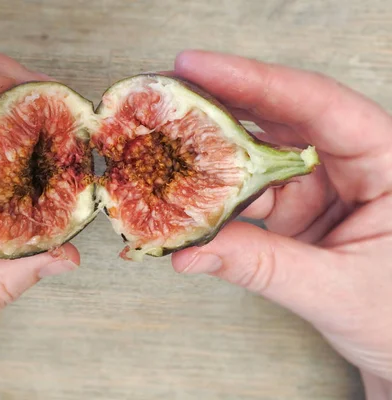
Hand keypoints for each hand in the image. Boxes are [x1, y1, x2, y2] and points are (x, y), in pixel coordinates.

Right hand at [171, 50, 391, 398]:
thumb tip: (191, 251)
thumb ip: (262, 267)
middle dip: (222, 100)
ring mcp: (320, 184)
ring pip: (258, 153)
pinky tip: (184, 191)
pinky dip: (215, 193)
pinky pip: (248, 191)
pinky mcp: (295, 207)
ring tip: (164, 138)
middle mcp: (352, 162)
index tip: (197, 66)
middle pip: (281, 115)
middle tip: (168, 88)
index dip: (253, 80)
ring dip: (211, 148)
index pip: (317, 104)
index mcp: (386, 162)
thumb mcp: (336, 290)